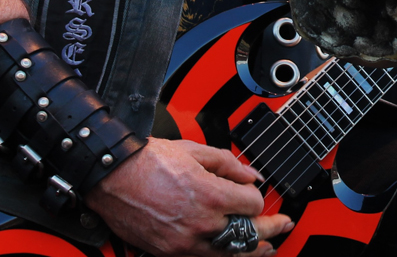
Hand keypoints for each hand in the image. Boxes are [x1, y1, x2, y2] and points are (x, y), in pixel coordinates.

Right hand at [84, 138, 292, 255]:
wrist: (112, 176)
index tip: (254, 191)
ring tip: (269, 247)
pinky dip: (224, 256)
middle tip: (284, 225)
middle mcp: (200, 223)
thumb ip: (227, 163)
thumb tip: (250, 174)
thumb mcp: (193, 150)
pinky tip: (234, 253)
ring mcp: (185, 242)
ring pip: (230, 254)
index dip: (258, 196)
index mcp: (209, 194)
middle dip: (271, 230)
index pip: (252, 204)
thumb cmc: (147, 161)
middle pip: (248, 234)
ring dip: (254, 251)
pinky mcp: (170, 252)